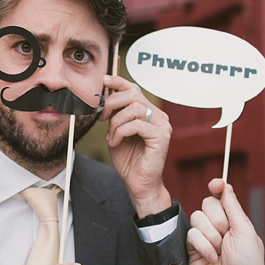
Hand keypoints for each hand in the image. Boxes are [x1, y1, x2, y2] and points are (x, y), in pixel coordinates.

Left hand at [100, 75, 171, 216]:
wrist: (138, 184)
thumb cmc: (128, 159)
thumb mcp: (116, 131)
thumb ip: (113, 114)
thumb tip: (103, 95)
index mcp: (149, 113)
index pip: (134, 89)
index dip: (118, 81)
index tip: (103, 80)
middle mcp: (159, 116)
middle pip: (134, 95)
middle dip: (112, 103)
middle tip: (101, 117)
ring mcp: (162, 126)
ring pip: (135, 108)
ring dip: (116, 122)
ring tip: (111, 136)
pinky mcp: (162, 137)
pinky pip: (137, 124)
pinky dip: (121, 132)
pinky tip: (115, 143)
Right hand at [186, 179, 264, 264]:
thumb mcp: (246, 233)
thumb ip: (233, 208)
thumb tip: (226, 186)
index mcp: (234, 221)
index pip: (221, 197)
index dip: (217, 187)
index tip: (215, 184)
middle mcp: (218, 227)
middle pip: (207, 203)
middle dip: (218, 219)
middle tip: (227, 236)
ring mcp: (204, 238)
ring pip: (197, 218)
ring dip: (211, 235)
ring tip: (220, 252)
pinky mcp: (192, 249)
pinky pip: (191, 235)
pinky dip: (203, 246)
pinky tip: (211, 259)